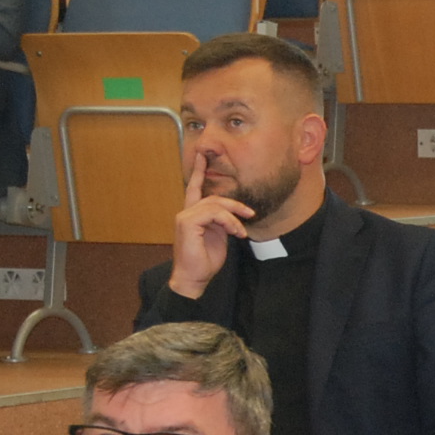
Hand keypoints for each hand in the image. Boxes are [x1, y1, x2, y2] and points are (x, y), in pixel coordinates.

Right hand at [167, 155, 250, 297]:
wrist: (194, 279)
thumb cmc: (205, 262)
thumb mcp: (219, 238)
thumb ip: (222, 223)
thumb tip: (232, 217)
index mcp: (192, 215)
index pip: (195, 189)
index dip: (199, 172)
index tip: (202, 156)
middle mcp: (186, 213)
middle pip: (213, 197)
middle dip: (234, 204)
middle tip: (250, 215)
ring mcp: (184, 217)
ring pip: (214, 205)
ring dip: (233, 217)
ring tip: (241, 232)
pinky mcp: (187, 223)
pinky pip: (212, 213)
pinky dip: (228, 221)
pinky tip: (235, 233)